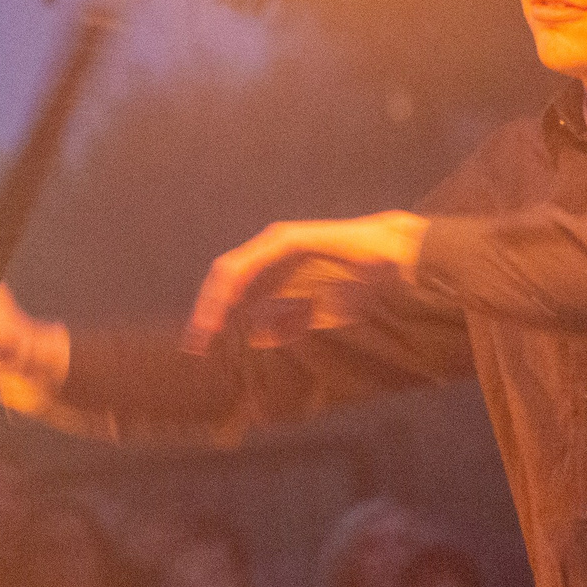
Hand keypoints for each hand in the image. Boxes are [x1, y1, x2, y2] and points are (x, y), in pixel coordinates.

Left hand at [186, 211, 428, 353]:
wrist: (390, 261)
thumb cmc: (358, 285)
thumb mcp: (317, 313)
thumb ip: (290, 325)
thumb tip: (256, 340)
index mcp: (273, 271)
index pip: (231, 293)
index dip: (212, 316)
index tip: (200, 346)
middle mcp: (269, 254)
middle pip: (223, 280)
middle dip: (205, 311)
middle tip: (195, 343)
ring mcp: (277, 243)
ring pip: (232, 269)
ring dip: (215, 300)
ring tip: (205, 329)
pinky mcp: (290, 239)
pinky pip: (255, 259)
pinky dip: (238, 279)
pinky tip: (229, 301)